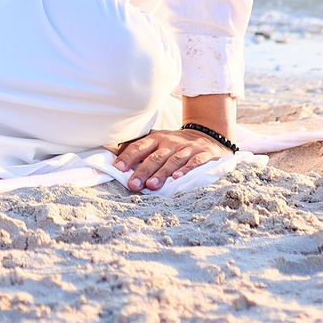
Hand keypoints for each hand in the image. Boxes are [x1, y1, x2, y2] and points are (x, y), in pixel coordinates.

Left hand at [111, 125, 233, 190]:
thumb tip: (115, 154)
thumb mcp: (157, 141)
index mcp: (157, 139)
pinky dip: (186, 171)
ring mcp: (187, 148)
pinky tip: (177, 180)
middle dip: (143, 171)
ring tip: (151, 185)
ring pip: (173, 161)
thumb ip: (139, 148)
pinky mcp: (203, 155)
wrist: (207, 136)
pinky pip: (194, 163)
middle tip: (133, 184)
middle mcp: (171, 142)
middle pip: (155, 157)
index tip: (118, 168)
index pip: (140, 146)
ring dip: (161, 174)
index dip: (129, 157)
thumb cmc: (175, 144)